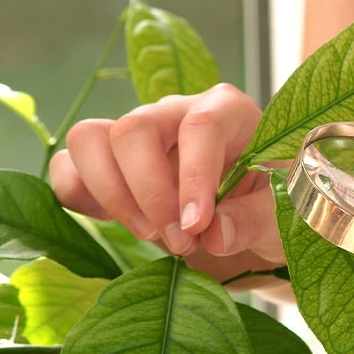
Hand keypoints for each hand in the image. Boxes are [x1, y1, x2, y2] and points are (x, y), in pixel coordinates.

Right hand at [50, 83, 285, 281]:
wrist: (256, 222)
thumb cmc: (276, 207)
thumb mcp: (284, 215)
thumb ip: (256, 220)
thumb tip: (215, 234)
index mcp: (228, 111)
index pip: (199, 126)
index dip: (194, 176)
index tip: (197, 225)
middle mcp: (175, 112)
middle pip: (134, 129)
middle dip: (150, 193)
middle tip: (181, 242)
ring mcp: (137, 136)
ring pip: (91, 139)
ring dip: (113, 195)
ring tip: (153, 236)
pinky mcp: (108, 165)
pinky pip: (69, 166)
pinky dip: (79, 197)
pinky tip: (115, 226)